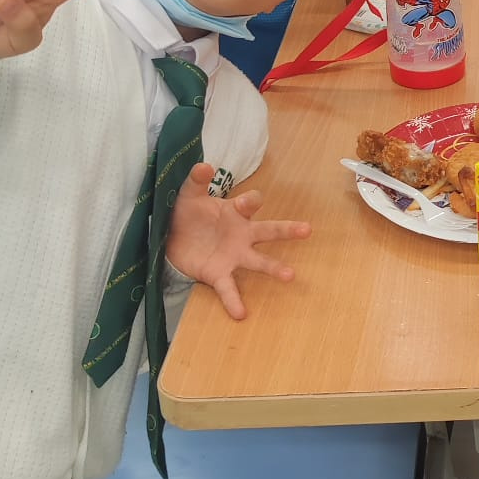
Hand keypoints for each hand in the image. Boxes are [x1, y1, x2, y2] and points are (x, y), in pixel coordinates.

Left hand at [165, 163, 310, 321]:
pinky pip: (229, 288)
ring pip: (258, 261)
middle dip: (287, 230)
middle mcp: (241, 234)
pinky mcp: (219, 274)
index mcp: (235, 213)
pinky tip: (241, 314)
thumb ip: (195, 181)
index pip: (250, 203)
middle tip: (306, 230)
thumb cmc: (188, 215)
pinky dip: (234, 301)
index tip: (246, 203)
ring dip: (274, 268)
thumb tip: (203, 165)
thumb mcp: (188, 196)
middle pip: (269, 231)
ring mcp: (233, 256)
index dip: (250, 202)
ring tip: (290, 276)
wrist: (172, 240)